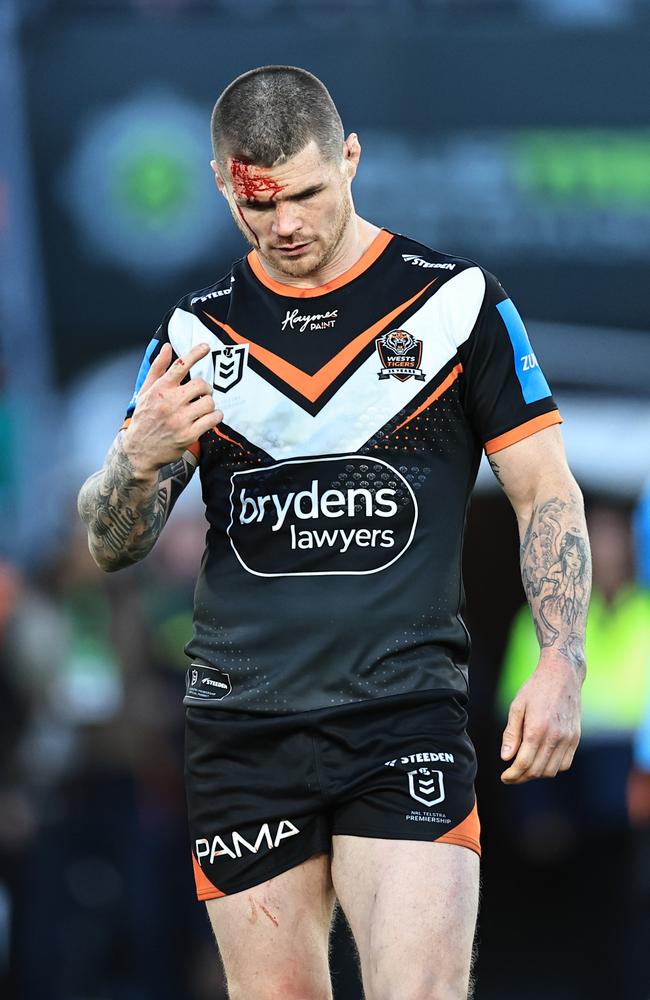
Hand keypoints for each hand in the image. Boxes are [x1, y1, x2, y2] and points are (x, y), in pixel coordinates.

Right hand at [122, 342, 221, 474]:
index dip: (195, 353)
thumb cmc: (144, 418)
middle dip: (206, 388)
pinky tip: (210, 418)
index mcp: (160, 389)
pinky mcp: (188, 435)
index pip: (180, 366)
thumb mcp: (145, 392)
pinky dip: (215, 417)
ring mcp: (179, 419)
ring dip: (210, 404)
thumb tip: (166, 347)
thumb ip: (157, 369)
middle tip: (202, 394)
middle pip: (201, 384)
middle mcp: (169, 402)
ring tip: (203, 408)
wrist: (139, 450)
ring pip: (209, 402)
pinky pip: (212, 420)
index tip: (206, 347)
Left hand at [500, 655, 581, 783]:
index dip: (512, 775)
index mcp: (537, 729)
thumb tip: (506, 758)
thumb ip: (511, 734)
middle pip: (537, 770)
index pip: (524, 763)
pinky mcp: (576, 738)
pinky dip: (553, 768)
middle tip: (511, 775)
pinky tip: (542, 760)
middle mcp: (555, 736)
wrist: (562, 675)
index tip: (504, 777)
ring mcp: (568, 738)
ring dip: (537, 774)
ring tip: (525, 768)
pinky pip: (565, 763)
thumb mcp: (517, 707)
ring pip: (552, 771)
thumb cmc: (536, 689)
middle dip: (522, 777)